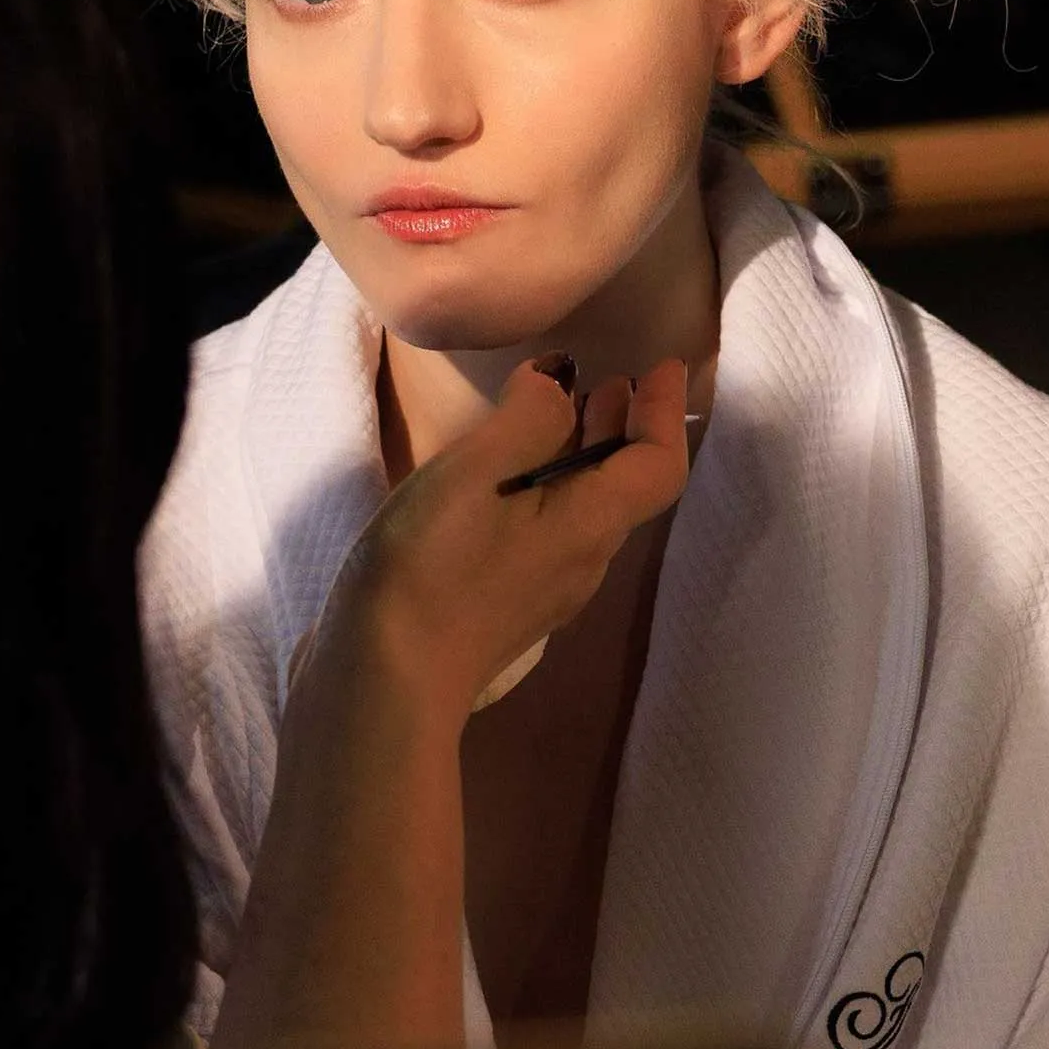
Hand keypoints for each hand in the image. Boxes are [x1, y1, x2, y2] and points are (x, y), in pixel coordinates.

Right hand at [316, 358, 689, 722]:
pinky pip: (547, 530)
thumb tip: (557, 385)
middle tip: (613, 379)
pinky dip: (546, 484)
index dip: (666, 412)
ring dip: (584, 454)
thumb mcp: (478, 472)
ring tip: (562, 410)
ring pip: (584, 509)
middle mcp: (580, 562)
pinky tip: (503, 475)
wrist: (383, 684)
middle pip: (623, 488)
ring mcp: (540, 592)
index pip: (658, 466)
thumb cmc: (432, 568)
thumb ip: (528, 418)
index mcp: (588, 526)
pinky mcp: (501, 606)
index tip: (662, 365)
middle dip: (623, 427)